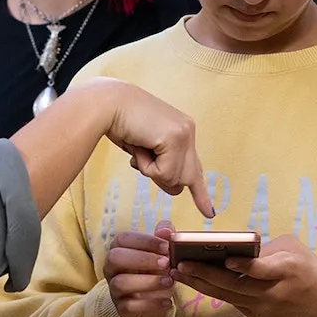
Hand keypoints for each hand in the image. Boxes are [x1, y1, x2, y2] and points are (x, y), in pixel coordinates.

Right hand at [95, 79, 213, 219]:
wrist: (107, 104)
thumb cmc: (120, 123)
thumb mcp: (145, 147)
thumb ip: (161, 164)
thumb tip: (176, 189)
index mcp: (182, 128)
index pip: (194, 166)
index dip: (200, 192)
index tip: (209, 212)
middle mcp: (188, 129)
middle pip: (186, 178)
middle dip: (162, 178)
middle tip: (142, 153)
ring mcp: (184, 133)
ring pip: (175, 178)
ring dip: (150, 170)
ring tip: (138, 146)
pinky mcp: (175, 138)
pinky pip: (164, 173)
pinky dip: (146, 166)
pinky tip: (139, 145)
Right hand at [105, 222, 176, 316]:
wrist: (155, 299)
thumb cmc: (156, 269)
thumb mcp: (161, 252)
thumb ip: (164, 238)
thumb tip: (166, 230)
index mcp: (119, 249)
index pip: (123, 239)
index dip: (145, 241)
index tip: (167, 247)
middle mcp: (111, 268)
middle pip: (114, 258)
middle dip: (142, 259)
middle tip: (166, 263)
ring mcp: (114, 289)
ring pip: (120, 283)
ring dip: (148, 282)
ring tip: (170, 282)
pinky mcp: (121, 308)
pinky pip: (130, 306)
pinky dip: (151, 304)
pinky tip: (168, 301)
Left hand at [170, 236, 316, 316]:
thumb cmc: (308, 270)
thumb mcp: (295, 250)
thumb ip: (266, 249)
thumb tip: (236, 247)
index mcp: (287, 271)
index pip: (263, 270)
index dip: (245, 266)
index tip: (227, 259)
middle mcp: (272, 292)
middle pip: (235, 285)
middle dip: (206, 275)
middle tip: (181, 264)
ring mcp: (262, 307)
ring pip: (226, 296)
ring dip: (200, 284)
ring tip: (178, 273)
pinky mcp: (255, 315)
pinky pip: (230, 301)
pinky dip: (211, 290)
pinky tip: (194, 280)